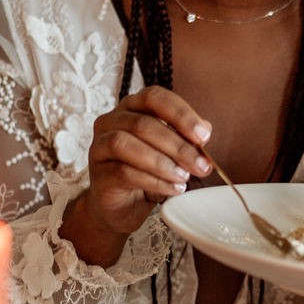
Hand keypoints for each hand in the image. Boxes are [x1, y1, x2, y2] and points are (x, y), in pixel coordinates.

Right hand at [61, 86, 211, 264]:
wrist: (122, 206)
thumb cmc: (148, 171)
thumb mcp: (172, 152)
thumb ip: (186, 137)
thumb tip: (204, 130)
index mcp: (132, 107)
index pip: (154, 97)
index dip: (180, 114)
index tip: (203, 136)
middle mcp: (111, 121)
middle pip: (142, 124)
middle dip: (178, 145)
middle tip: (200, 165)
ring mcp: (100, 146)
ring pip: (126, 144)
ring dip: (161, 162)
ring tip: (184, 177)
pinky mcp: (98, 173)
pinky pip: (123, 172)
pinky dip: (153, 181)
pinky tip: (172, 189)